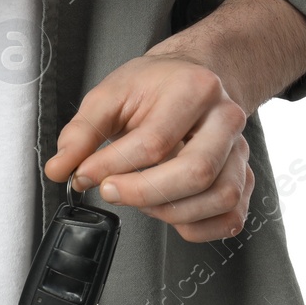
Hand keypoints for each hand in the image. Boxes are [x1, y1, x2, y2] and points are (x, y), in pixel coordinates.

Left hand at [44, 51, 252, 242]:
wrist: (194, 78)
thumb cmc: (156, 86)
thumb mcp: (111, 94)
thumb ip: (82, 132)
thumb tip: (61, 168)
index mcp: (195, 89)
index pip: (155, 141)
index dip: (113, 166)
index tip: (85, 174)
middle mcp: (226, 119)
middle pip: (196, 172)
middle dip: (144, 193)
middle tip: (110, 190)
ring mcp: (241, 150)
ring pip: (220, 197)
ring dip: (171, 211)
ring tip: (140, 198)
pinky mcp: (244, 177)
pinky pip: (231, 217)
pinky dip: (198, 227)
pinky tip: (169, 212)